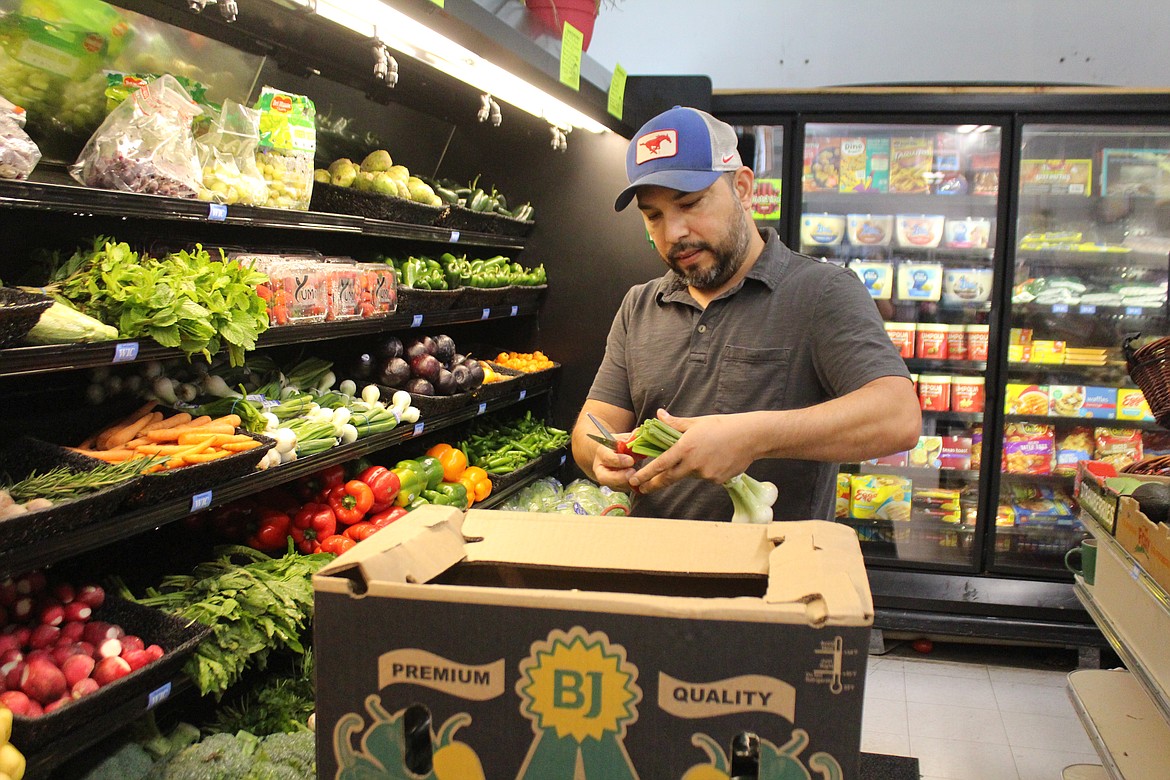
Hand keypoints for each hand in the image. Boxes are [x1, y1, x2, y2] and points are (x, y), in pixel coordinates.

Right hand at [591, 432, 640, 492]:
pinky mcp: (615, 487)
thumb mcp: (620, 438)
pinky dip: (634, 486)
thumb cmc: (614, 445)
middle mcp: (600, 469)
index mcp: (601, 453)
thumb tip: (638, 433)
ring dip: (629, 483)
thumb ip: (629, 438)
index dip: (618, 460)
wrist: (606, 454)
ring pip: (617, 486)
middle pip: (605, 478)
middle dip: (620, 477)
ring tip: (641, 477)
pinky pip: (624, 489)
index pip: (607, 458)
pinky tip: (642, 481)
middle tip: (633, 473)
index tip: (630, 460)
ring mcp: (607, 480)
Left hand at [629, 409, 755, 493]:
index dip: (646, 474)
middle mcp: (693, 463)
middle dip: (653, 485)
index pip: (660, 464)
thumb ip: (674, 423)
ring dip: (688, 469)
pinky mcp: (716, 480)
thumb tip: (658, 415)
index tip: (635, 481)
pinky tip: (717, 458)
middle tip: (642, 489)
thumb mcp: (696, 422)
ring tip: (704, 453)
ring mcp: (705, 474)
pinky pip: (705, 477)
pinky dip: (705, 470)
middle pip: (668, 478)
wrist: (750, 436)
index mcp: (685, 448)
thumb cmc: (722, 426)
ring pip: (689, 475)